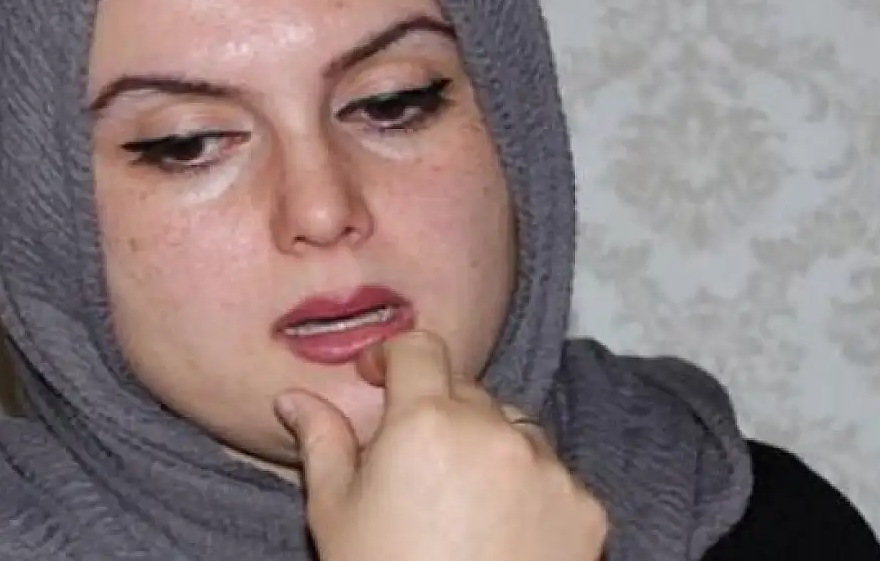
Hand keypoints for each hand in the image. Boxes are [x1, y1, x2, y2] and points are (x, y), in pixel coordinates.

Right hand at [274, 330, 606, 560]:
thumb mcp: (336, 513)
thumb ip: (321, 442)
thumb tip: (293, 398)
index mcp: (425, 422)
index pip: (418, 348)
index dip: (393, 356)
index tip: (380, 378)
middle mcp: (494, 431)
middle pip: (466, 392)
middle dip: (438, 414)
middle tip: (414, 465)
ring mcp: (548, 469)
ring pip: (514, 430)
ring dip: (489, 448)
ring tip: (462, 504)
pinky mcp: (586, 507)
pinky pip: (554, 477)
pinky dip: (531, 491)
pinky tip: (501, 531)